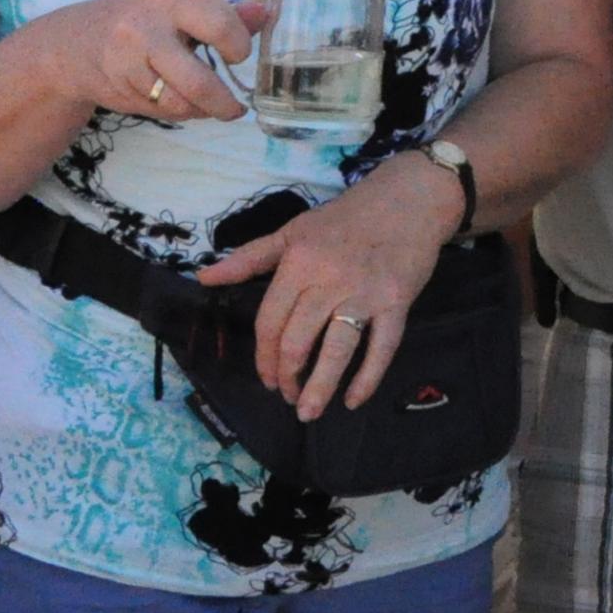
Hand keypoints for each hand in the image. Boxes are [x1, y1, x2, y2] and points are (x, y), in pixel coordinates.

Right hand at [33, 0, 252, 125]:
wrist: (71, 45)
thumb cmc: (137, 19)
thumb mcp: (175, 5)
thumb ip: (221, 12)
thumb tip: (266, 11)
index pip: (217, 22)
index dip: (239, 44)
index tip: (239, 55)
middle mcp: (144, 30)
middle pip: (197, 80)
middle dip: (223, 102)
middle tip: (237, 108)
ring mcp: (127, 65)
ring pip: (179, 104)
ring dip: (201, 110)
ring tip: (209, 105)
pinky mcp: (119, 91)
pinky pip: (161, 112)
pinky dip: (178, 112)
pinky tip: (177, 100)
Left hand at [193, 154, 451, 412]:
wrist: (409, 201)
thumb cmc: (346, 217)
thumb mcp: (292, 231)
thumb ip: (249, 259)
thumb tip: (203, 278)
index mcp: (298, 263)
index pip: (271, 321)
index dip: (264, 357)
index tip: (268, 379)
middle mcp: (328, 280)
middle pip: (298, 341)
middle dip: (288, 378)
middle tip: (289, 397)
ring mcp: (365, 293)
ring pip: (337, 350)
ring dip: (320, 388)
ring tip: (309, 412)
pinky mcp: (397, 302)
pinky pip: (381, 348)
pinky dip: (367, 379)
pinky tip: (353, 400)